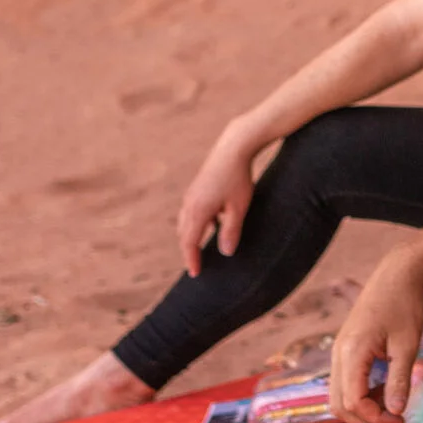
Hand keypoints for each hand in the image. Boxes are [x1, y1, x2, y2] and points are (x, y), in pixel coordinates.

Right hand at [176, 132, 264, 276]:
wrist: (233, 148)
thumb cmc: (238, 178)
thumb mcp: (238, 207)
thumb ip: (231, 230)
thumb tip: (226, 253)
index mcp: (197, 211)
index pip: (190, 243)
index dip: (191, 260)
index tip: (195, 274)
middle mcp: (189, 204)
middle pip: (184, 235)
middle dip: (188, 251)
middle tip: (195, 266)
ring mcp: (190, 196)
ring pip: (185, 223)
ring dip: (190, 237)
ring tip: (199, 250)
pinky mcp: (196, 189)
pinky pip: (191, 213)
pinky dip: (196, 224)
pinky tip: (211, 226)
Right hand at [331, 248, 422, 422]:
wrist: (397, 274)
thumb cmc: (405, 305)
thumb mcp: (408, 345)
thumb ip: (400, 380)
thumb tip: (396, 412)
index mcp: (352, 353)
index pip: (353, 401)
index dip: (375, 418)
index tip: (401, 419)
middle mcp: (338, 355)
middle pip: (339, 405)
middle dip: (366, 420)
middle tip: (397, 419)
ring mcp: (339, 352)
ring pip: (338, 397)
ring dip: (363, 409)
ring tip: (393, 404)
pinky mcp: (345, 350)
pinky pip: (344, 383)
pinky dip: (361, 394)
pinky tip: (386, 389)